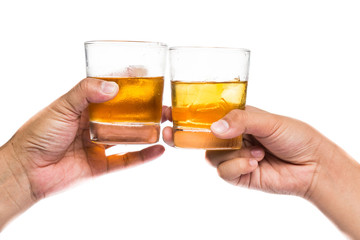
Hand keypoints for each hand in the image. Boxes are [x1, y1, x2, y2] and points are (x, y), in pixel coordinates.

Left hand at [2, 78, 164, 200]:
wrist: (27, 170)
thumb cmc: (38, 134)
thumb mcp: (62, 106)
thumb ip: (85, 93)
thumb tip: (113, 87)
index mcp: (85, 107)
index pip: (112, 93)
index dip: (129, 85)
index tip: (147, 76)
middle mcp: (95, 124)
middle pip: (125, 115)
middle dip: (145, 109)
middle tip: (163, 103)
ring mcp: (100, 145)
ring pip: (129, 136)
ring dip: (148, 130)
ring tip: (166, 122)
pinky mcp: (102, 165)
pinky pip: (127, 160)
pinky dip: (143, 155)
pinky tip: (158, 149)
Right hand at [163, 106, 326, 197]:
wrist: (312, 165)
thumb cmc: (294, 136)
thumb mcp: (267, 120)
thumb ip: (240, 120)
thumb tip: (214, 127)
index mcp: (237, 119)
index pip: (207, 114)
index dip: (187, 114)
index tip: (168, 111)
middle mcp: (232, 137)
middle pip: (201, 137)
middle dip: (186, 136)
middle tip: (171, 132)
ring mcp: (233, 156)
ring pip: (210, 155)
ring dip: (232, 153)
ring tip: (257, 151)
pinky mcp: (238, 174)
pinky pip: (223, 171)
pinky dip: (237, 166)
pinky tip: (255, 162)